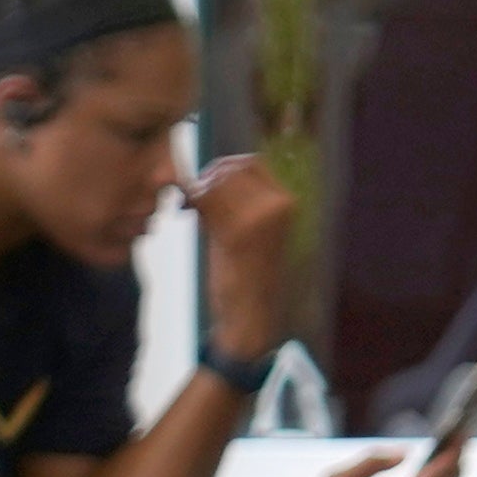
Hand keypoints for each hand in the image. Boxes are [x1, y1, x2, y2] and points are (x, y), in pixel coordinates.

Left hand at [188, 157, 300, 353]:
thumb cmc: (247, 274)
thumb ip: (239, 201)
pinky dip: (191, 203)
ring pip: (218, 183)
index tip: (205, 182)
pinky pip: (207, 203)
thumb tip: (210, 173)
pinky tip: (188, 213)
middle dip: (206, 177)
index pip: (252, 163)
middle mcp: (279, 205)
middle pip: (233, 168)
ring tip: (189, 207)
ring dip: (197, 190)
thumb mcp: (253, 230)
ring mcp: (260, 218)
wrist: (251, 314)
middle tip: (191, 195)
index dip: (222, 167)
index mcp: (288, 203)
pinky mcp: (238, 232)